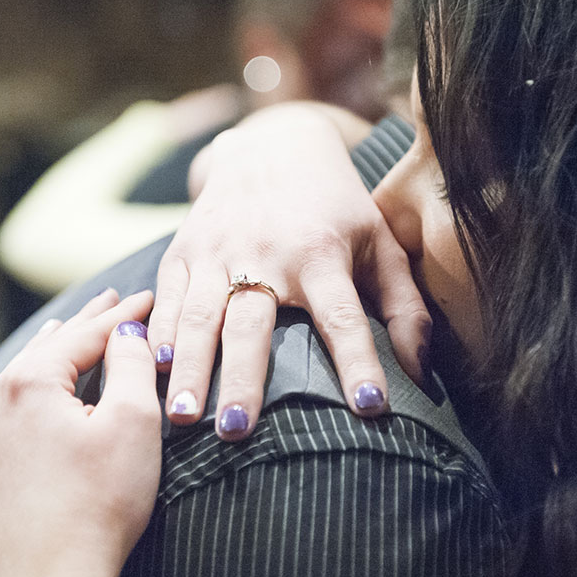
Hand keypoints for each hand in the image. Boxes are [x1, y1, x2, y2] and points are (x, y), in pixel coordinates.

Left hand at [0, 288, 159, 576]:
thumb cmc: (100, 504)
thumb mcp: (134, 423)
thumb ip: (132, 364)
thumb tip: (125, 331)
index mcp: (29, 383)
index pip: (85, 335)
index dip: (122, 315)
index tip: (146, 297)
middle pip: (43, 353)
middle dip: (79, 327)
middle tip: (105, 302)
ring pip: (11, 389)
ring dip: (40, 364)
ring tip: (57, 339)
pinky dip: (17, 412)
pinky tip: (24, 413)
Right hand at [148, 102, 430, 440]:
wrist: (273, 146)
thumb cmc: (337, 209)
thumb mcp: (380, 245)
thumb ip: (405, 308)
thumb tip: (422, 376)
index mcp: (322, 252)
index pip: (343, 316)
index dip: (358, 362)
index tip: (371, 408)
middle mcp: (266, 251)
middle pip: (253, 322)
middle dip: (242, 376)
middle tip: (236, 430)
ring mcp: (218, 249)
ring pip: (199, 314)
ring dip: (189, 366)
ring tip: (182, 416)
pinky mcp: (184, 249)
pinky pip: (166, 297)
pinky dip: (159, 334)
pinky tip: (153, 370)